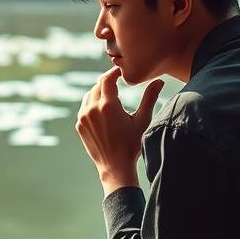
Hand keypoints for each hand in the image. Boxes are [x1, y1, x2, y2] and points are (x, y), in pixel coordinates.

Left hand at [75, 67, 163, 194]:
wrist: (115, 166)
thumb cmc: (132, 144)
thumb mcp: (142, 120)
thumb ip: (150, 98)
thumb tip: (159, 81)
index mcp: (108, 105)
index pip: (107, 79)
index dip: (114, 73)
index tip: (121, 72)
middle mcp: (92, 108)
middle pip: (97, 85)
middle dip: (107, 81)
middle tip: (117, 81)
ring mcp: (84, 117)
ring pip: (89, 95)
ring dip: (98, 91)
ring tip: (110, 94)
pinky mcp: (80, 125)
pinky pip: (84, 107)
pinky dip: (92, 103)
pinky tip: (102, 108)